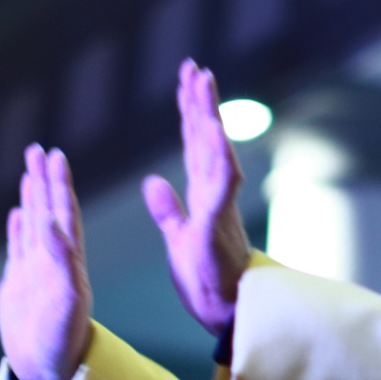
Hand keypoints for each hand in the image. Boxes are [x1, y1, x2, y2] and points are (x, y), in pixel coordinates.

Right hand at [0, 145, 93, 379]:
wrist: (47, 373)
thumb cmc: (64, 343)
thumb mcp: (67, 302)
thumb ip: (63, 264)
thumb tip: (55, 225)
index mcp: (69, 262)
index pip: (65, 213)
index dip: (60, 185)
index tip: (57, 155)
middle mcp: (54, 262)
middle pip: (49, 211)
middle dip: (45, 180)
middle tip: (39, 149)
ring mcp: (36, 272)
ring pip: (34, 224)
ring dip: (33, 196)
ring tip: (30, 169)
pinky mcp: (20, 286)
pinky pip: (19, 248)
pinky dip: (18, 228)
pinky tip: (18, 211)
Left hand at [141, 60, 250, 347]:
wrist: (227, 313)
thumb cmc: (207, 280)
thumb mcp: (178, 238)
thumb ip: (167, 209)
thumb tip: (153, 182)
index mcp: (203, 194)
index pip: (194, 143)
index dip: (190, 111)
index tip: (186, 79)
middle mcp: (214, 193)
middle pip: (206, 138)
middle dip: (200, 101)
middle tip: (194, 66)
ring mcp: (219, 206)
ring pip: (215, 152)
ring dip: (209, 117)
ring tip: (202, 84)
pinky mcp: (218, 224)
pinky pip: (220, 185)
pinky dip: (217, 158)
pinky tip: (213, 132)